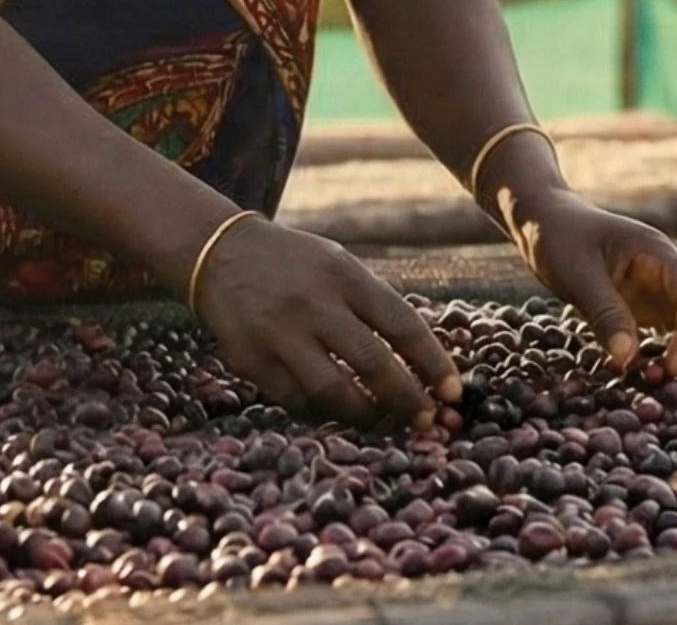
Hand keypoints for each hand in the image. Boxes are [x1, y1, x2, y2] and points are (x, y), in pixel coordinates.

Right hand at [188, 216, 463, 429]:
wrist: (221, 254)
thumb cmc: (298, 266)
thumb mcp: (340, 266)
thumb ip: (376, 309)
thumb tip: (425, 366)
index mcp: (344, 275)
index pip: (402, 325)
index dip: (434, 364)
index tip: (455, 393)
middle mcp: (312, 303)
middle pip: (373, 363)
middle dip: (408, 400)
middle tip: (428, 421)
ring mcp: (278, 333)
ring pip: (333, 392)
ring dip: (367, 416)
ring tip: (384, 422)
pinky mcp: (250, 360)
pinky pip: (296, 400)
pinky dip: (322, 412)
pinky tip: (338, 412)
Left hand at [509, 193, 676, 379]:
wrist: (549, 221)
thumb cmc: (559, 238)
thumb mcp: (576, 274)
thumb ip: (605, 314)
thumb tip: (627, 362)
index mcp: (660, 255)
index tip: (673, 369)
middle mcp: (674, 272)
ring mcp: (668, 290)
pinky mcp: (656, 307)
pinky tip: (660, 377)